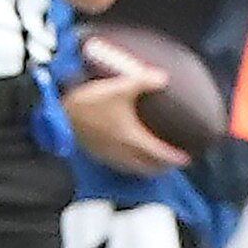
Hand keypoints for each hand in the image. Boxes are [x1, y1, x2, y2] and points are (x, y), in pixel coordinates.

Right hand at [64, 55, 191, 173]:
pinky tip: (128, 156)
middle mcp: (123, 152)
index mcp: (133, 138)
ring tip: (153, 162)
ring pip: (133, 169)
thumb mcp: (119, 87)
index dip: (174, 158)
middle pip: (148, 168)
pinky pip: (119, 165)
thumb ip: (143, 81)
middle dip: (162, 167)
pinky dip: (130, 165)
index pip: (159, 154)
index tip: (186, 158)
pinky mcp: (97, 154)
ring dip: (146, 168)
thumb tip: (164, 78)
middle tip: (171, 162)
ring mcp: (109, 156)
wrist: (62, 114)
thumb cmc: (91, 102)